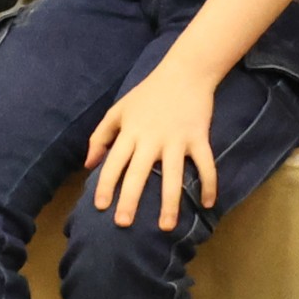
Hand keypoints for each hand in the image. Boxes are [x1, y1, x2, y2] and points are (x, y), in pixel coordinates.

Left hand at [87, 63, 218, 231]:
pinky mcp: (199, 137)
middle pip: (139, 173)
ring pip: (173, 175)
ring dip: (170, 202)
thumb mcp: (119, 110)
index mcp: (131, 132)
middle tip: (123, 224)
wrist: (186, 71)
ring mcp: (177, 139)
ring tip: (166, 227)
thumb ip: (100, 136)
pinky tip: (208, 204)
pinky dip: (209, 184)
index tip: (100, 207)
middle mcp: (152, 138)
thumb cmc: (148, 93)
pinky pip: (206, 164)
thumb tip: (89, 166)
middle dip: (130, 199)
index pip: (114, 162)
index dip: (105, 185)